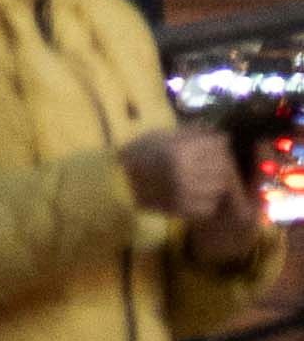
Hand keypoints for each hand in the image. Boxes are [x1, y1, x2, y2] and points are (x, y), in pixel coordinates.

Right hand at [117, 122, 249, 226]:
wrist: (118, 181)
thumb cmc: (138, 154)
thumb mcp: (159, 135)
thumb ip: (190, 133)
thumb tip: (217, 131)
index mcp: (179, 151)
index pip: (217, 144)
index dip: (217, 142)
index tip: (214, 142)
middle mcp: (185, 172)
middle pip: (222, 165)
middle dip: (219, 160)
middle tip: (210, 159)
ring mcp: (185, 193)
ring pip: (219, 186)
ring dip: (215, 180)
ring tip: (204, 175)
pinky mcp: (183, 209)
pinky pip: (209, 204)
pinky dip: (208, 198)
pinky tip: (197, 192)